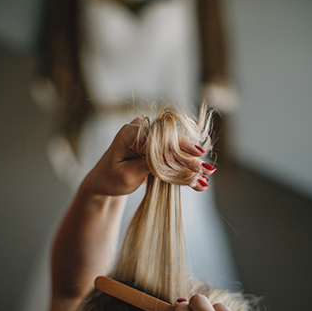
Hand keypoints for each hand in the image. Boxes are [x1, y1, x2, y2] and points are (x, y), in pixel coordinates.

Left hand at [84, 118, 216, 196]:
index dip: (181, 148)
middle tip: (208, 172)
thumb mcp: (128, 175)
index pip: (160, 138)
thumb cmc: (111, 179)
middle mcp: (141, 129)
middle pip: (171, 142)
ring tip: (206, 178)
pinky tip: (198, 180)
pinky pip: (173, 154)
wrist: (104, 181)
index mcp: (130, 132)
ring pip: (175, 149)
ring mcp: (150, 136)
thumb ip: (151, 165)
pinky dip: (185, 167)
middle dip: (190, 158)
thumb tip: (175, 161)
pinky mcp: (156, 145)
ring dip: (191, 164)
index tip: (198, 157)